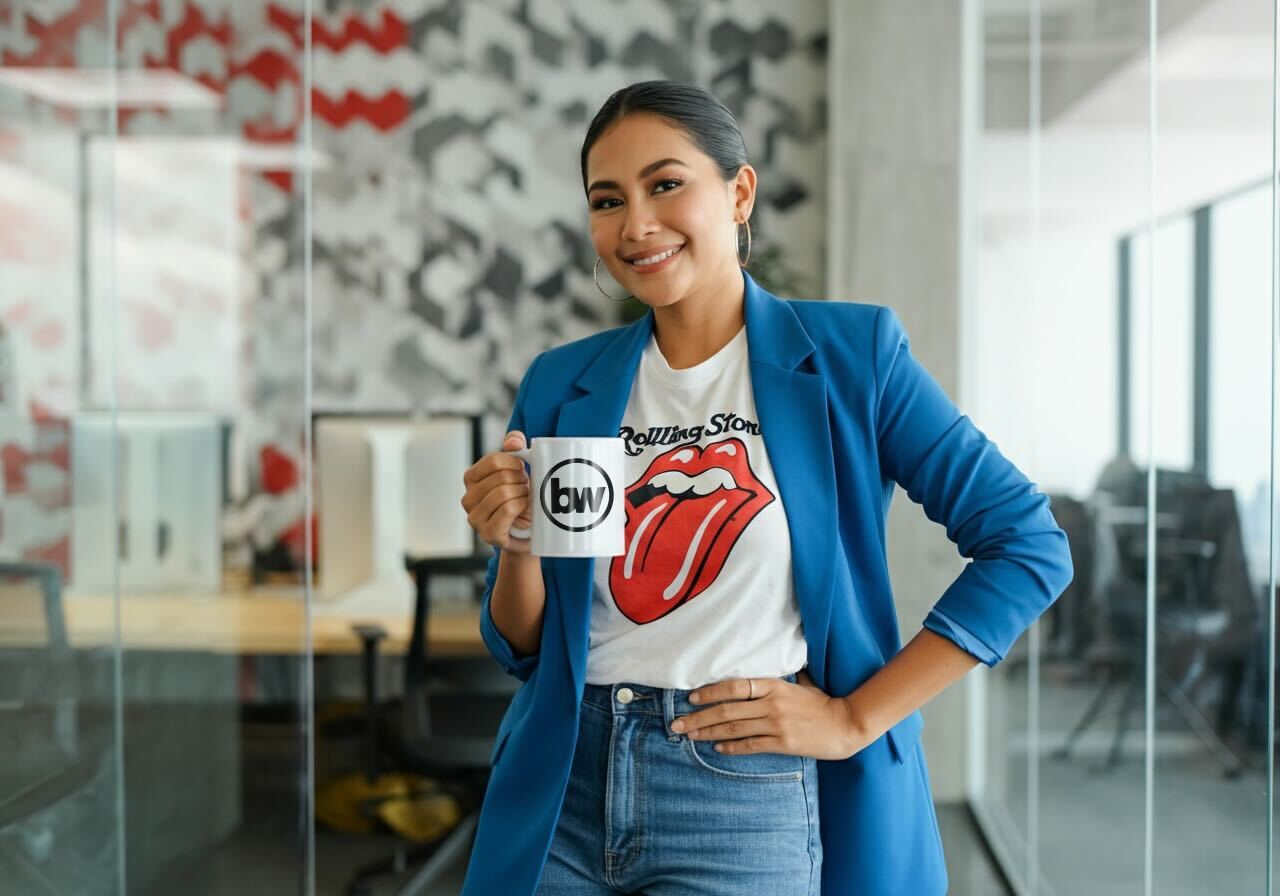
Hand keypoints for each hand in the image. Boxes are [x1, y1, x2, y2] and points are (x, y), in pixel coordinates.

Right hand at [460, 431, 534, 552]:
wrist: (526, 530)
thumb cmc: (519, 496)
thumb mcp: (516, 468)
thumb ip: (514, 446)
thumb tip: (514, 441)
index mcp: (471, 478)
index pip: (493, 461)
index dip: (515, 463)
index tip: (522, 470)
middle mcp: (468, 498)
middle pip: (501, 477)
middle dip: (521, 481)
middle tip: (525, 488)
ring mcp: (475, 518)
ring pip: (504, 493)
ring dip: (523, 495)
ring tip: (525, 499)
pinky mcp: (488, 533)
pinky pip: (507, 510)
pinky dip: (521, 507)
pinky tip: (523, 510)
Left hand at [670, 668, 870, 761]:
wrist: (846, 724)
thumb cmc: (823, 702)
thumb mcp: (801, 682)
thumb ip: (781, 678)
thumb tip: (766, 666)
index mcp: (774, 685)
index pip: (734, 686)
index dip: (710, 692)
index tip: (691, 698)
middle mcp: (772, 703)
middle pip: (727, 710)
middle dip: (698, 717)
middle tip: (677, 724)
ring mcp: (777, 724)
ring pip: (734, 729)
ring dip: (708, 733)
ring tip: (689, 736)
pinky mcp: (783, 743)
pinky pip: (751, 746)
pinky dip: (732, 747)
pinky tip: (716, 748)